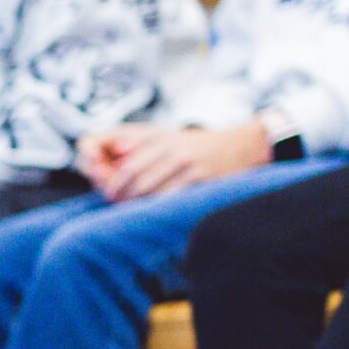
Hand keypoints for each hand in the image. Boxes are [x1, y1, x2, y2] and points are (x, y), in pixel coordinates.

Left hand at [85, 121, 269, 201]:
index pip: (127, 166)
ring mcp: (188, 165)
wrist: (239, 146)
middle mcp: (172, 150)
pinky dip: (159, 207)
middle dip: (123, 196)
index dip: (114, 183)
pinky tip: (155, 211)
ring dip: (138, 205)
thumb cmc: (197, 146)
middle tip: (118, 206)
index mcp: (160, 139)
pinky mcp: (201, 179)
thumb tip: (114, 153)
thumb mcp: (168, 137)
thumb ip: (140, 146)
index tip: (109, 194)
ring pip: (152, 191)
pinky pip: (172, 198)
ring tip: (133, 211)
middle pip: (136, 180)